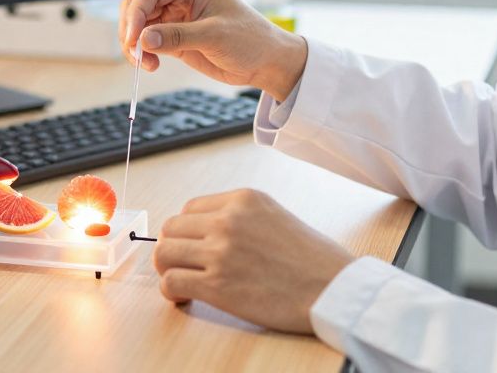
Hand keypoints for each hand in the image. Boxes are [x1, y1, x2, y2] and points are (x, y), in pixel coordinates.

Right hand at [119, 0, 306, 100]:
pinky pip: (147, 40)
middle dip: (132, 29)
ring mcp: (175, 16)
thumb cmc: (251, 39)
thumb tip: (143, 40)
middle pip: (138, 6)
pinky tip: (152, 64)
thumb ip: (177, 36)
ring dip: (135, 44)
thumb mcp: (215, 36)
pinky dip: (142, 53)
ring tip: (145, 63)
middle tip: (136, 54)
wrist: (267, 61)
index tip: (132, 38)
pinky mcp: (174, 36)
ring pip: (139, 25)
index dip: (136, 13)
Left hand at [153, 188, 354, 333]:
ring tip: (183, 280)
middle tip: (184, 265)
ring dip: (169, 268)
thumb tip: (210, 231)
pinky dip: (172, 290)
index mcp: (244, 200)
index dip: (188, 230)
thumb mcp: (276, 216)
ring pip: (164, 253)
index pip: (191, 208)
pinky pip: (171, 281)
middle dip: (174, 248)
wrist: (333, 289)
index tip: (194, 246)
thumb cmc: (314, 259)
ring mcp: (220, 252)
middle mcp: (228, 220)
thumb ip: (242, 218)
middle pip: (172, 228)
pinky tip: (185, 296)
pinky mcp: (217, 284)